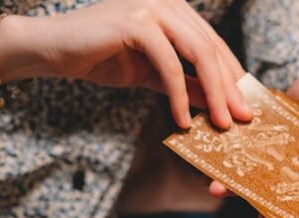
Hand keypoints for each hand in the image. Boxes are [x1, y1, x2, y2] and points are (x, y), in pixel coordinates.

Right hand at [0, 0, 252, 128]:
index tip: (246, 107)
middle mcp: (168, 2)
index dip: (233, 77)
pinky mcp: (137, 21)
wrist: (52, 50)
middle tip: (242, 120)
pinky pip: (170, 64)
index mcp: (175, 10)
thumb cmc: (100, 58)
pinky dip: (180, 95)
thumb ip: (187, 84)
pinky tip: (182, 120)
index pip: (214, 45)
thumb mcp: (153, 75)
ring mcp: (153, 6)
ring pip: (199, 54)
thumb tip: (219, 104)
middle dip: (230, 89)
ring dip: (213, 93)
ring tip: (221, 125)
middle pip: (212, 50)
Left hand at [208, 69, 298, 217]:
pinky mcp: (251, 149)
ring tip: (220, 189)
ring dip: (237, 189)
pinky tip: (211, 167)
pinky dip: (224, 165)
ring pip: (255, 182)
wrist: (297, 76)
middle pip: (284, 196)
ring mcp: (271, 163)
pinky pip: (238, 161)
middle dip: (271, 208)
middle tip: (261, 215)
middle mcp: (294, 172)